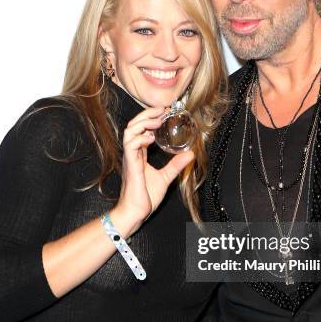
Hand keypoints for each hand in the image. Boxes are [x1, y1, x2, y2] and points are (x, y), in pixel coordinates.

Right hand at [113, 106, 193, 234]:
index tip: (164, 112)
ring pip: (130, 131)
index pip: (141, 130)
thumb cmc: (145, 197)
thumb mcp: (165, 177)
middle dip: (147, 114)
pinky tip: (151, 137)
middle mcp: (132, 153)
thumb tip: (190, 154)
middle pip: (133, 125)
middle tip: (162, 109)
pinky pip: (131, 144)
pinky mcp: (130, 165)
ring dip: (144, 122)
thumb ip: (176, 165)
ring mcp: (130, 158)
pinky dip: (140, 137)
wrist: (135, 212)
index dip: (151, 119)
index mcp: (138, 154)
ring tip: (157, 119)